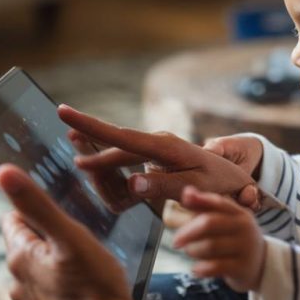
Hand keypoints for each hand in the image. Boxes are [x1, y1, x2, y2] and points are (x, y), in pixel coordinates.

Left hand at [0, 164, 156, 299]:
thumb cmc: (94, 286)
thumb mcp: (69, 235)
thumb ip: (36, 204)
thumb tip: (2, 172)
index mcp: (20, 256)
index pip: (14, 219)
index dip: (36, 209)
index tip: (59, 207)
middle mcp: (18, 281)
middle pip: (28, 244)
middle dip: (48, 234)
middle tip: (78, 232)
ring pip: (40, 268)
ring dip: (56, 260)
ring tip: (85, 259)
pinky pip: (51, 290)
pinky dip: (63, 284)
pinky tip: (85, 284)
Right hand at [57, 105, 259, 209]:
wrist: (235, 176)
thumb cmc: (219, 182)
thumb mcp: (195, 187)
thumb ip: (164, 186)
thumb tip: (131, 185)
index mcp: (164, 147)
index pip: (121, 136)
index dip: (90, 125)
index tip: (63, 112)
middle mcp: (156, 142)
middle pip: (113, 148)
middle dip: (93, 154)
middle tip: (75, 156)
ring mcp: (153, 148)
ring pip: (117, 157)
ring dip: (105, 166)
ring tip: (107, 175)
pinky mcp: (153, 156)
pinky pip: (127, 163)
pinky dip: (116, 171)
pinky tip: (111, 176)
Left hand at [172, 186, 266, 292]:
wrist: (261, 264)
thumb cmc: (235, 239)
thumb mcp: (226, 221)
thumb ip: (205, 207)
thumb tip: (187, 191)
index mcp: (239, 213)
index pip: (218, 202)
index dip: (199, 200)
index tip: (182, 202)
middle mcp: (244, 227)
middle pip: (210, 223)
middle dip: (188, 231)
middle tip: (176, 241)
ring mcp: (245, 247)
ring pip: (210, 246)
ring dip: (193, 250)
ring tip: (190, 252)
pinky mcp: (242, 267)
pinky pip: (216, 267)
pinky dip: (201, 268)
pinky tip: (196, 269)